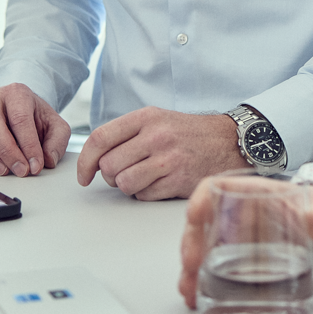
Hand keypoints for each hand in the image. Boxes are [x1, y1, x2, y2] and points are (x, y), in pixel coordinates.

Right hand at [0, 84, 67, 177]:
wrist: (19, 111)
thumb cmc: (35, 119)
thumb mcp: (55, 126)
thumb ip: (57, 141)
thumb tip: (47, 160)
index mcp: (16, 93)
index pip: (19, 118)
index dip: (28, 145)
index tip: (35, 165)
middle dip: (6, 152)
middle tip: (19, 171)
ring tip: (2, 171)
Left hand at [76, 107, 242, 199]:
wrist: (229, 142)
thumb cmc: (188, 133)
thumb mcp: (158, 120)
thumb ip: (127, 134)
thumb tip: (94, 158)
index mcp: (146, 117)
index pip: (100, 138)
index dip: (85, 160)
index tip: (83, 176)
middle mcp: (156, 136)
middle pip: (109, 166)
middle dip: (110, 176)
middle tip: (124, 174)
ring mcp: (168, 159)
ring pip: (123, 183)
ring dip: (128, 186)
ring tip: (143, 178)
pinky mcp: (178, 180)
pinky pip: (144, 196)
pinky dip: (146, 194)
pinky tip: (160, 183)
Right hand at [179, 178, 312, 308]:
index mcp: (252, 193)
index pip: (216, 188)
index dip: (201, 200)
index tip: (194, 217)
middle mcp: (236, 213)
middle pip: (202, 222)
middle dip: (191, 244)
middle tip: (192, 266)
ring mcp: (233, 235)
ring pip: (202, 247)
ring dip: (191, 269)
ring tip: (189, 289)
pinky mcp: (237, 257)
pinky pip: (211, 265)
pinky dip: (201, 281)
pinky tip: (197, 296)